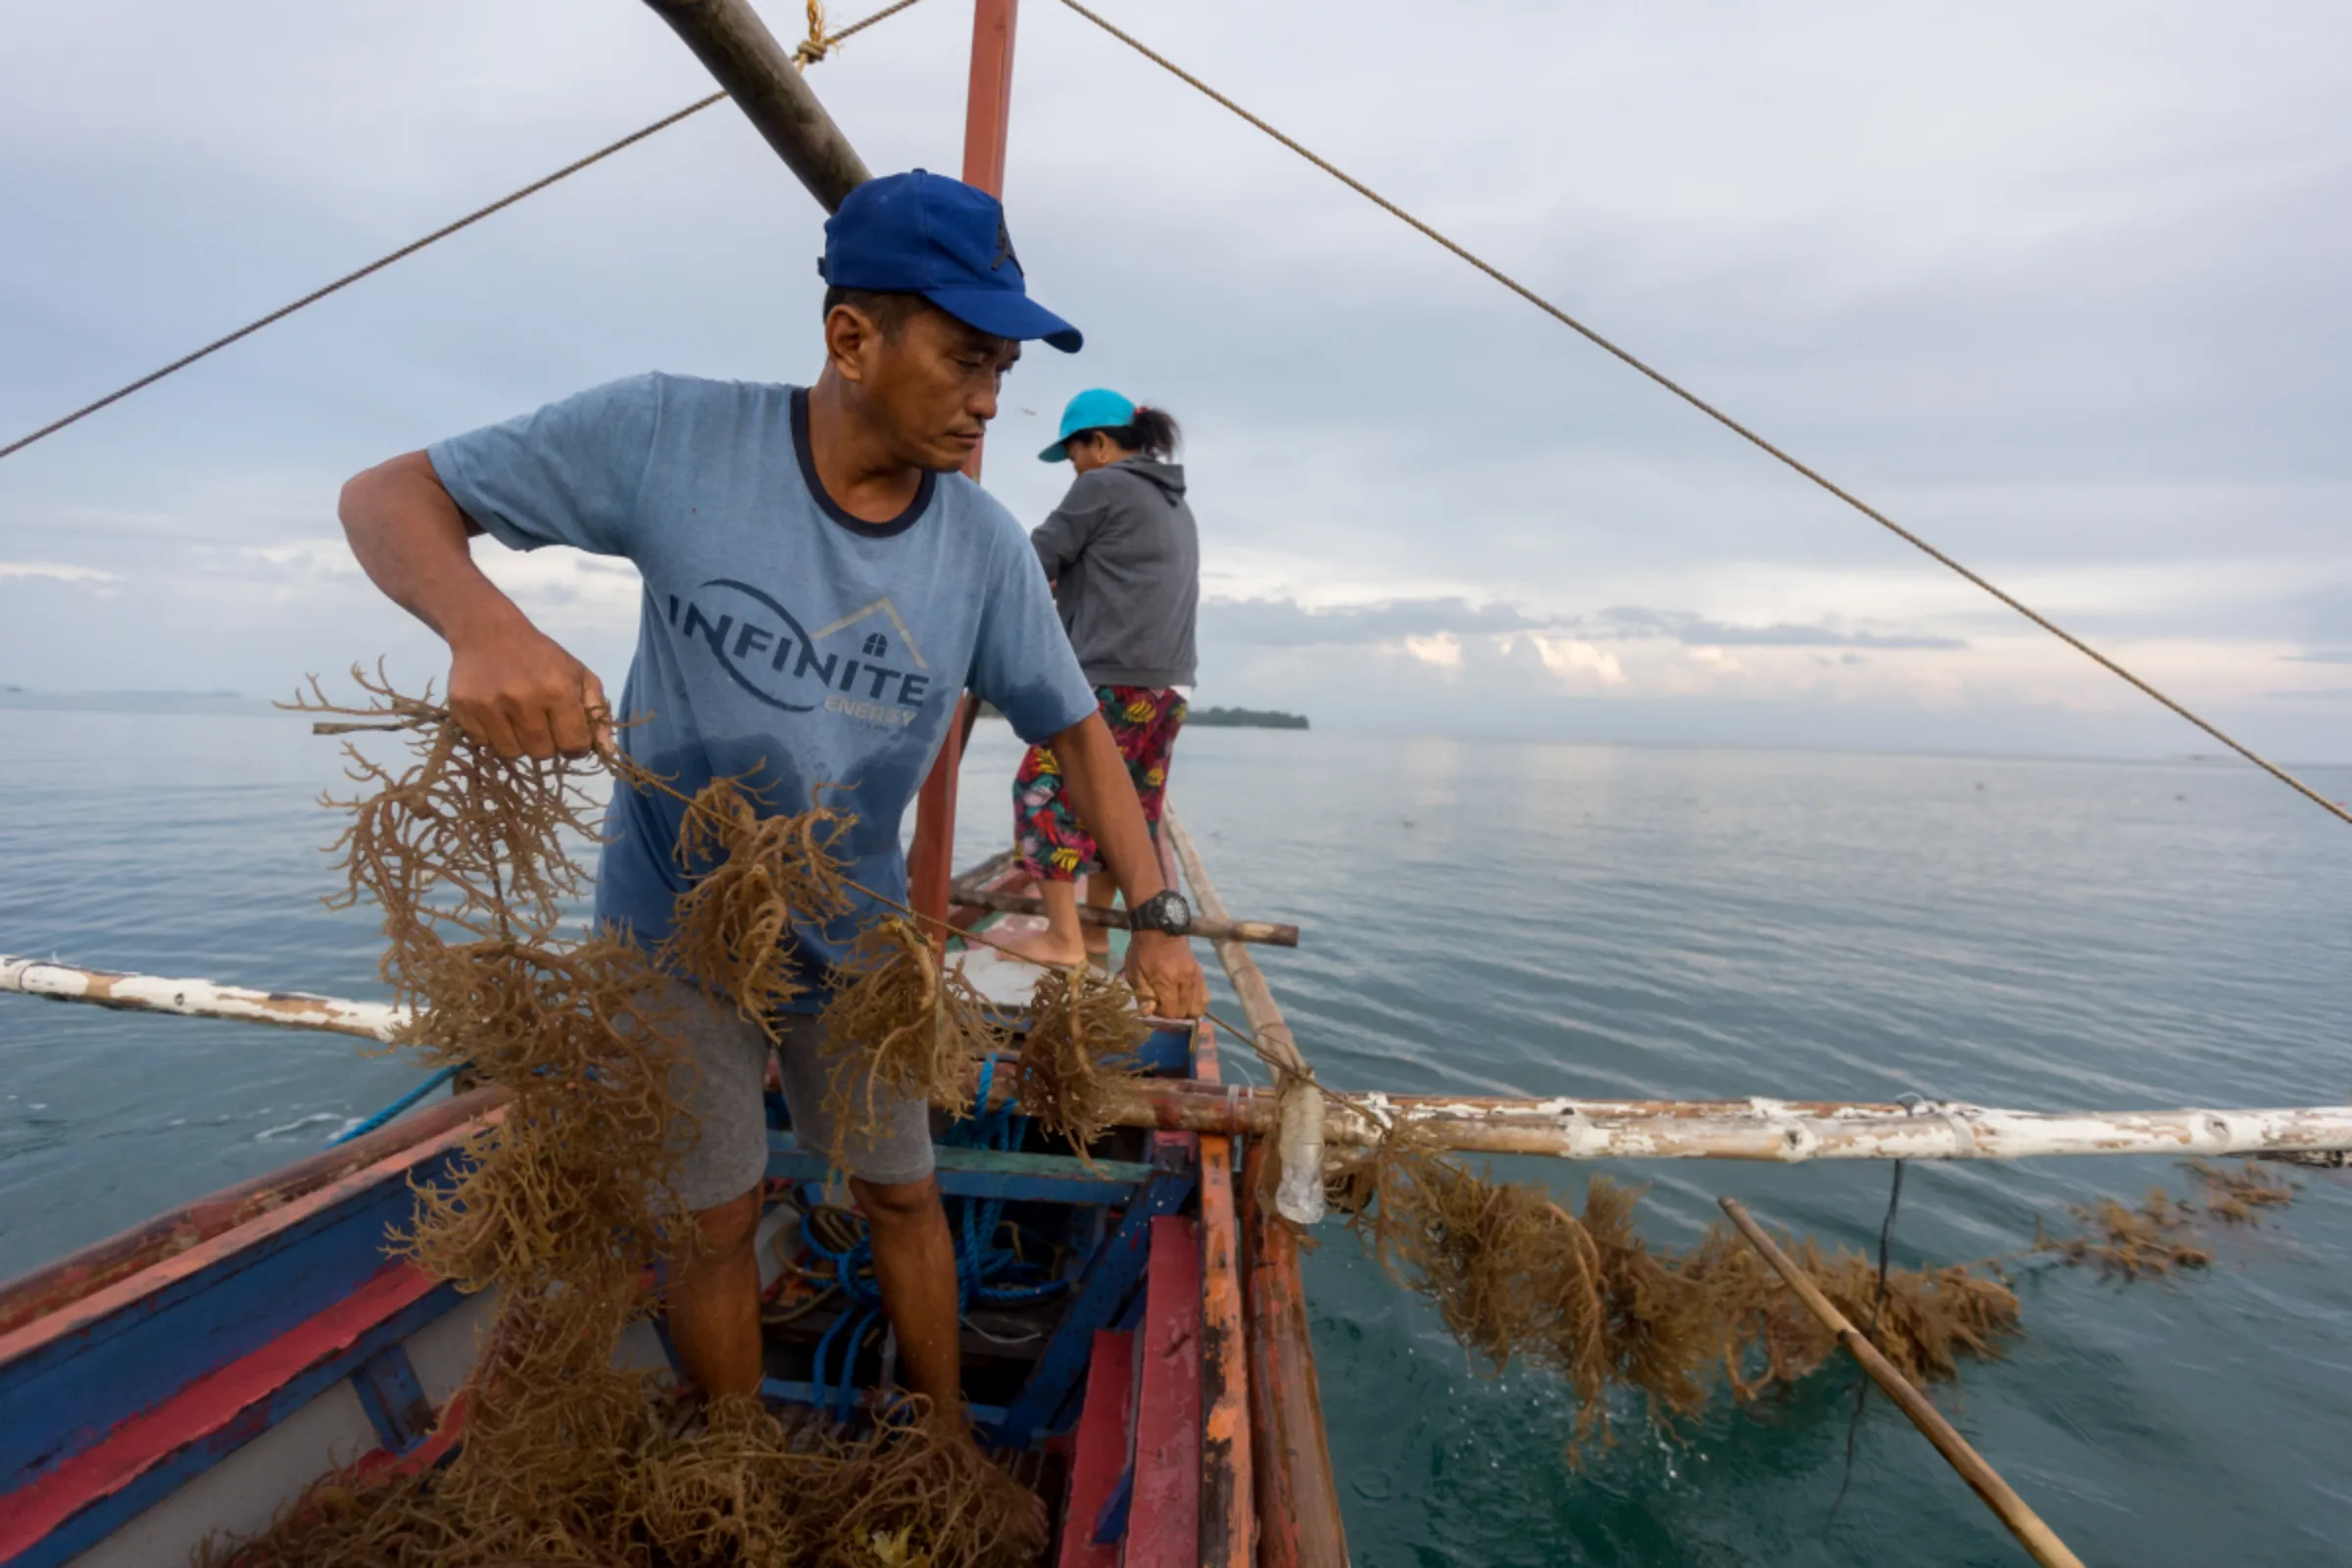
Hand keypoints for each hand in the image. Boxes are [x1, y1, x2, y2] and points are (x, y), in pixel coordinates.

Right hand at [447, 614, 608, 758]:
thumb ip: (597, 712)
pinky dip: (491, 735)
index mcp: (558, 690)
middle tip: (540, 723)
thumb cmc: (541, 657)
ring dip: (518, 742)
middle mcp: (523, 698)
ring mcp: (490, 704)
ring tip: (518, 718)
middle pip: (541, 753)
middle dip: (546, 744)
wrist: (488, 631)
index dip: (574, 745)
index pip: (573, 745)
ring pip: (511, 753)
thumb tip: (607, 751)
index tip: (567, 734)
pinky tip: (495, 712)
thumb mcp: (578, 674)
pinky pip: (482, 743)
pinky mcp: (463, 707)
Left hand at [1123, 930, 1206, 1019]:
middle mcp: (1184, 980)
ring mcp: (1195, 977)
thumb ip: (1143, 995)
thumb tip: (1148, 1014)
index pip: (1171, 1011)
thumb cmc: (1142, 952)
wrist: (1158, 929)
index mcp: (1166, 980)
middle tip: (1163, 1007)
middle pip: (1185, 1012)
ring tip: (1176, 1006)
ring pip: (1198, 1007)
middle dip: (1174, 1016)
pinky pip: (1205, 997)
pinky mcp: (1200, 974)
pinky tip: (1186, 1002)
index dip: (1162, 1015)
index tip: (1154, 1008)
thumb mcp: (1134, 973)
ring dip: (1186, 1012)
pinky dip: (1196, 1004)